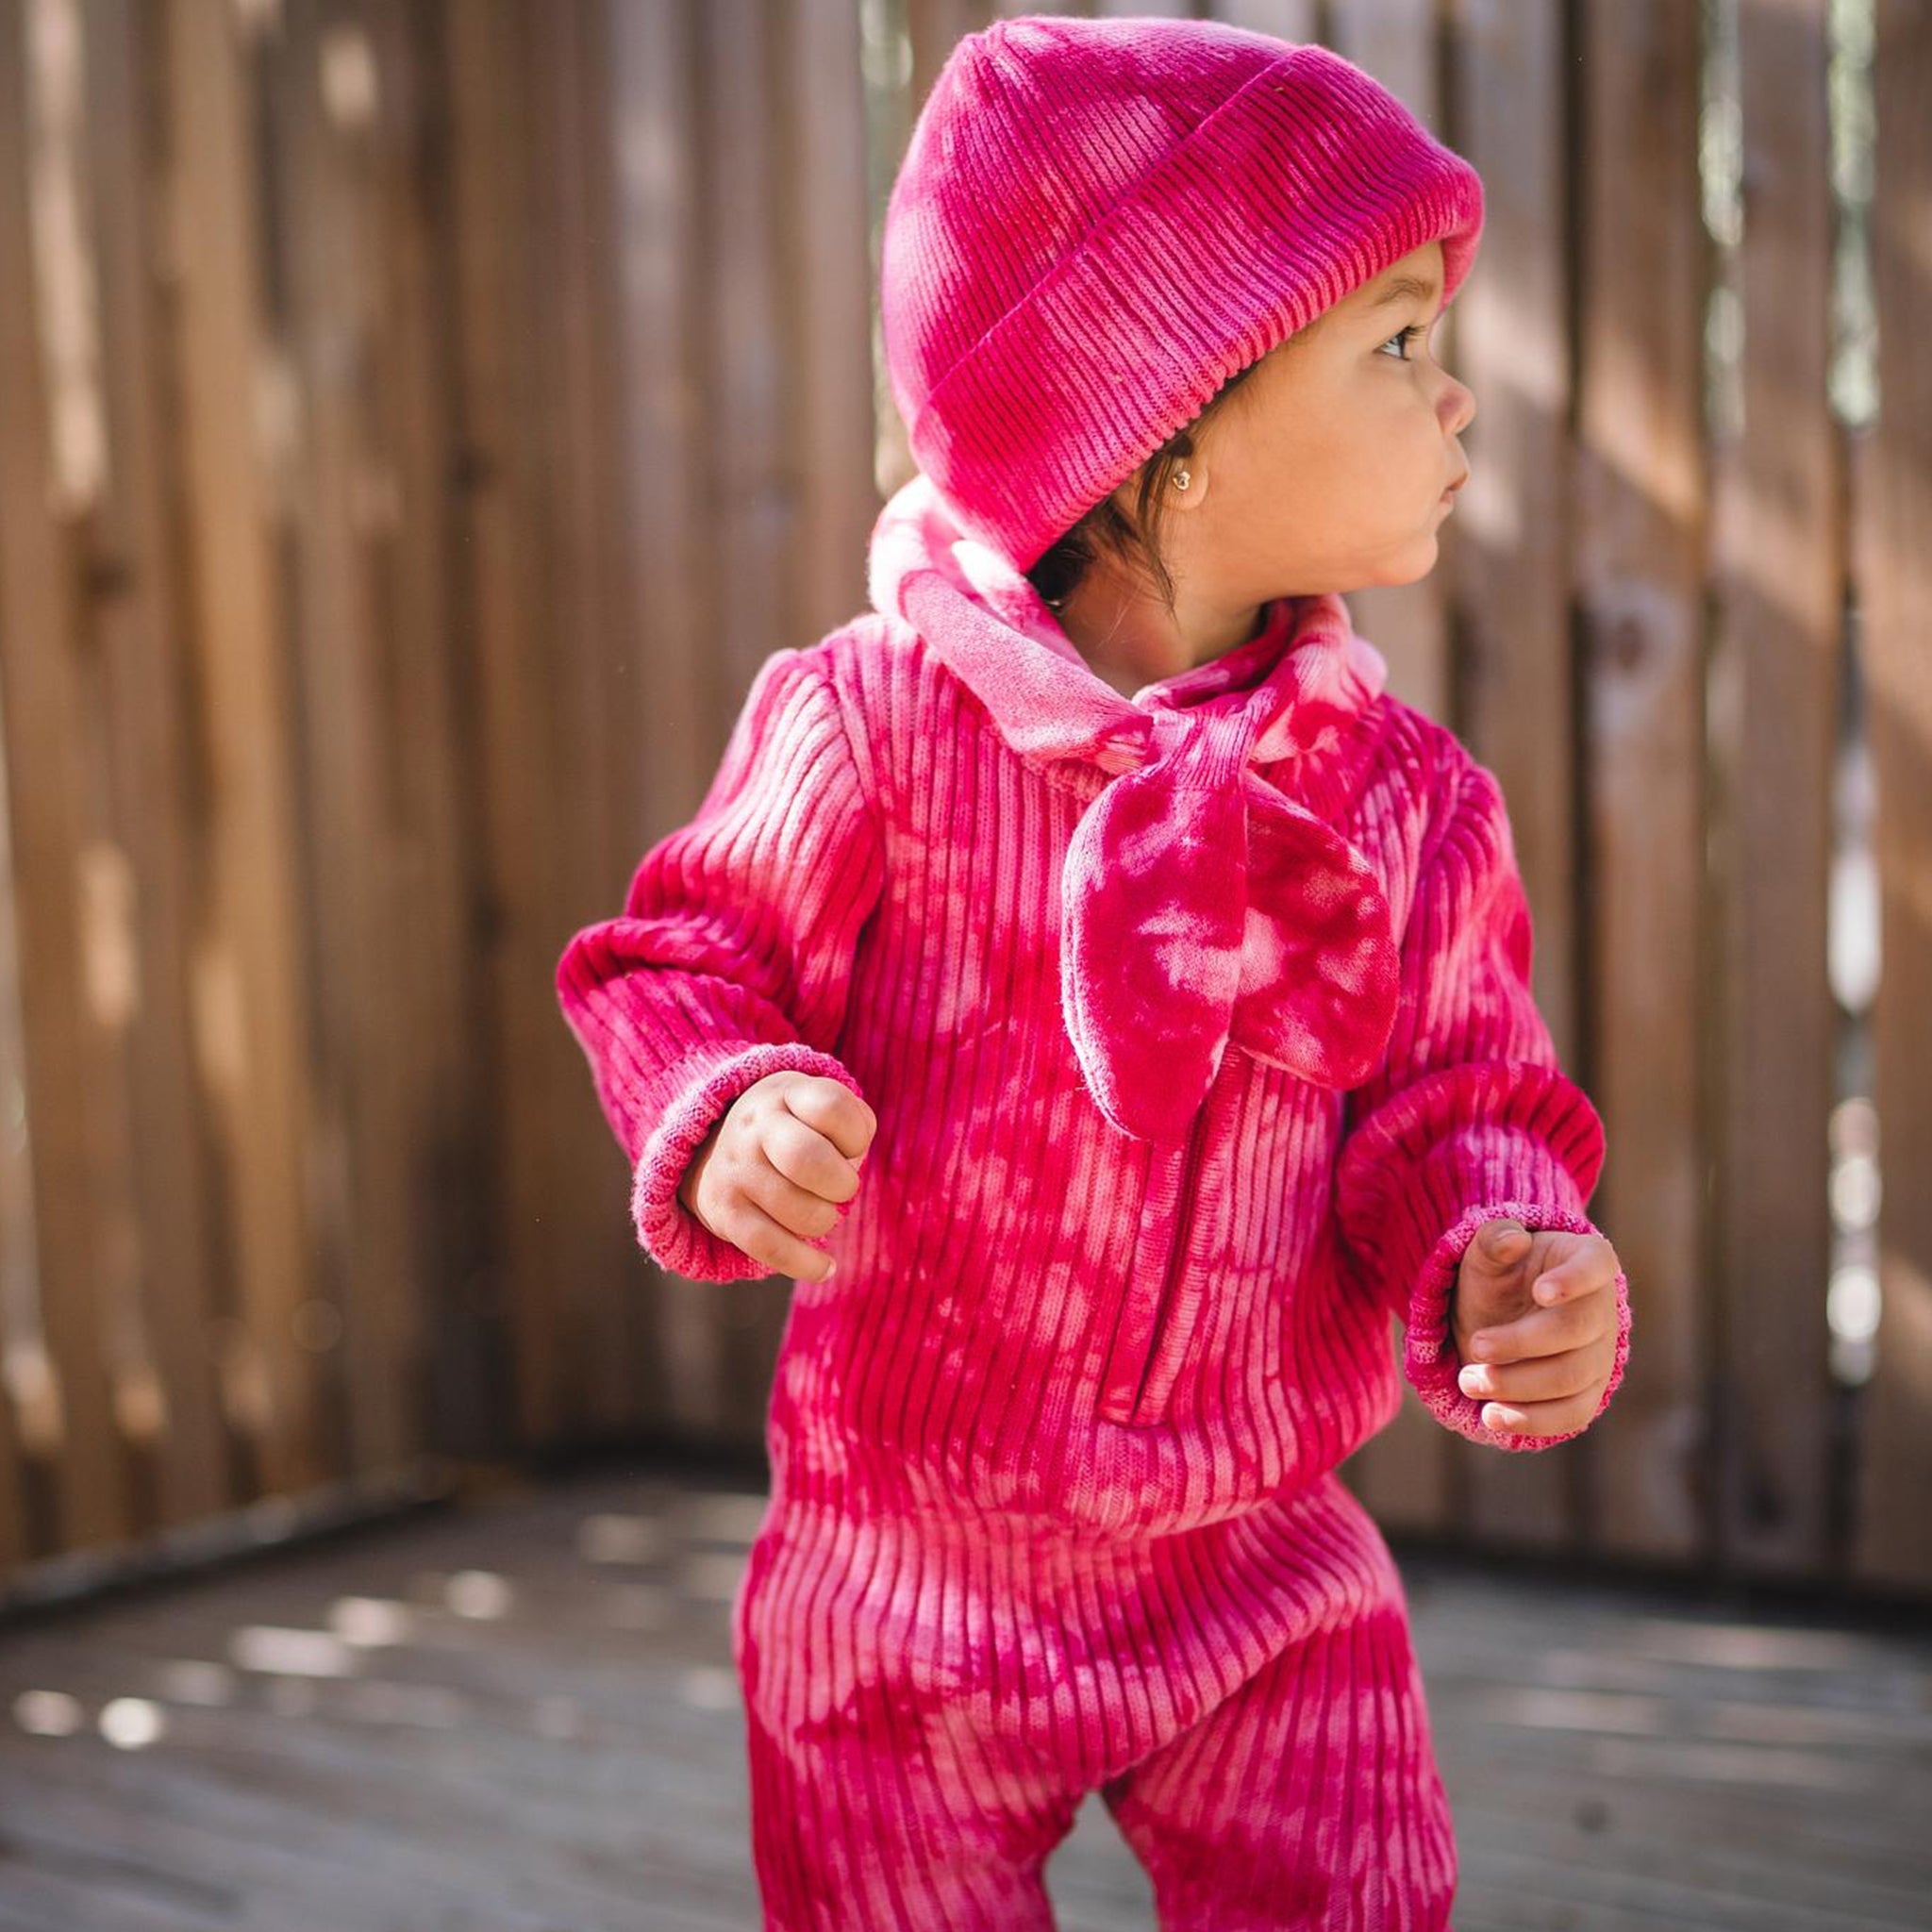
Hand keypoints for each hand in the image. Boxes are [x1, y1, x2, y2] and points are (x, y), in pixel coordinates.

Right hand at [677, 1071, 874, 1283]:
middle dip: (841, 1185)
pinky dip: (806, 1265)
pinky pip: (772, 1249)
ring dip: (825, 1221)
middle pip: (808, 1160)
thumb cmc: (794, 1130)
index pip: (831, 1107)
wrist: (714, 1147)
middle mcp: (754, 1127)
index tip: (851, 1146)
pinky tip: (826, 1267)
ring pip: (799, 1213)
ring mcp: (736, 1170)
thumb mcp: (818, 1109)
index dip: (856, 1135)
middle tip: (840, 1188)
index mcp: (785, 1093)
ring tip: (822, 1213)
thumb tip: (851, 1165)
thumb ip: (853, 1125)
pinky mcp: (725, 1213)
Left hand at [1450, 1216, 1623, 1438]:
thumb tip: (1511, 1239)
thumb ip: (1494, 1239)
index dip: (1574, 1280)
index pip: (1596, 1265)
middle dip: (1521, 1343)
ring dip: (1517, 1384)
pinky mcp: (1589, 1393)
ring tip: (1469, 1381)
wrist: (1498, 1316)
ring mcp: (1601, 1354)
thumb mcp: (1488, 1252)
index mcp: (1587, 1260)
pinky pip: (1571, 1414)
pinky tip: (1492, 1416)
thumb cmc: (1499, 1276)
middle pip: (1576, 1330)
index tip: (1539, 1291)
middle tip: (1475, 1346)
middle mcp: (1603, 1309)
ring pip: (1571, 1378)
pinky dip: (1532, 1419)